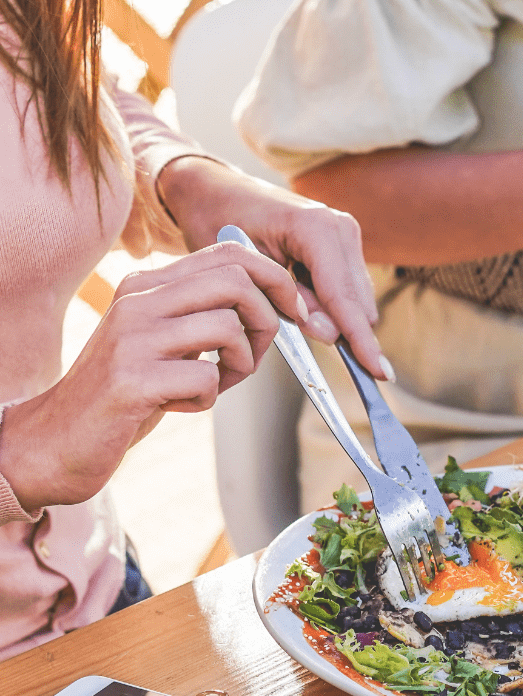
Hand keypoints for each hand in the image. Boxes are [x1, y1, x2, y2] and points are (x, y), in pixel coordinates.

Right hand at [0, 243, 303, 512]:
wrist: (57, 441)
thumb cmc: (123, 396)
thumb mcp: (162, 343)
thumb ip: (201, 317)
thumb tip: (270, 304)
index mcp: (146, 285)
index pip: (228, 254)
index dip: (274, 280)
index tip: (292, 311)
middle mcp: (137, 301)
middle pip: (235, 281)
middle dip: (266, 320)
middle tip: (253, 356)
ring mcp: (132, 339)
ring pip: (227, 327)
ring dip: (241, 364)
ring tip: (217, 384)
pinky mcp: (131, 381)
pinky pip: (206, 380)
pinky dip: (209, 399)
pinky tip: (181, 406)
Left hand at [158, 157, 387, 378]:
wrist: (213, 190)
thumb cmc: (218, 223)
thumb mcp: (244, 270)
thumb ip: (287, 304)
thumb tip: (330, 334)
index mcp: (316, 229)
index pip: (344, 298)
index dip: (360, 340)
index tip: (379, 374)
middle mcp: (339, 228)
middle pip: (357, 303)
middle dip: (336, 328)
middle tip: (293, 325)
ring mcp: (345, 233)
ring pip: (356, 300)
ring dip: (329, 316)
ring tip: (286, 299)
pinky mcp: (343, 242)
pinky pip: (346, 290)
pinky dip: (326, 304)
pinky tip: (296, 292)